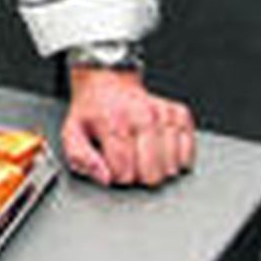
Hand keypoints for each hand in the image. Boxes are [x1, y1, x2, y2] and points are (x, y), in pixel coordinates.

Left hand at [62, 67, 195, 186]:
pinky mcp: (180, 114)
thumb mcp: (72, 133)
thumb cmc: (92, 111)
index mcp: (113, 122)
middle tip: (128, 160)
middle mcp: (142, 116)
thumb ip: (81, 158)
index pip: (124, 172)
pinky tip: (161, 151)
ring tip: (142, 153)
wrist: (108, 83)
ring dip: (157, 168)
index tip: (113, 166)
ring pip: (171, 167)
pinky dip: (177, 159)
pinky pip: (188, 152)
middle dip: (138, 175)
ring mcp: (164, 114)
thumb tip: (104, 177)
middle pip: (151, 173)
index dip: (117, 177)